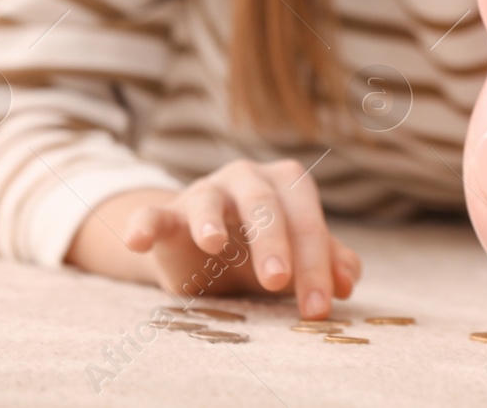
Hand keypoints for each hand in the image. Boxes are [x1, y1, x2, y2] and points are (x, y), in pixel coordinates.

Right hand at [106, 159, 360, 317]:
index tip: (317, 308)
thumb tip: (349, 281)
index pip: (307, 222)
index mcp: (287, 185)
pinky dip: (144, 224)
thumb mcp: (295, 258)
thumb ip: (326, 263)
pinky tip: (138, 241)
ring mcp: (205, 192)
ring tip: (214, 245)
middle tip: (278, 283)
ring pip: (210, 200)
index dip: (316, 265)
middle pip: (265, 205)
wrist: (206, 252)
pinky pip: (153, 214)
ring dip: (211, 221)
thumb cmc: (261, 250)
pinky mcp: (168, 214)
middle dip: (274, 243)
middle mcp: (247, 178)